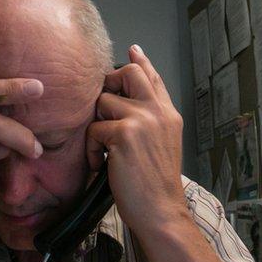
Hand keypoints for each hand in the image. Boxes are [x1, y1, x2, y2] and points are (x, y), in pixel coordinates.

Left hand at [87, 45, 186, 233]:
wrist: (160, 211)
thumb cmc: (154, 185)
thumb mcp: (162, 144)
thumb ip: (150, 120)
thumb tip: (127, 103)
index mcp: (169, 114)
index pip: (154, 78)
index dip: (141, 62)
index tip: (133, 49)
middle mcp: (158, 111)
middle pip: (128, 73)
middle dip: (108, 83)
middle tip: (102, 108)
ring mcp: (143, 120)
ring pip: (103, 102)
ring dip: (96, 126)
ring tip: (103, 150)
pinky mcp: (124, 133)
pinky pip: (94, 128)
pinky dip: (92, 148)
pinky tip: (100, 164)